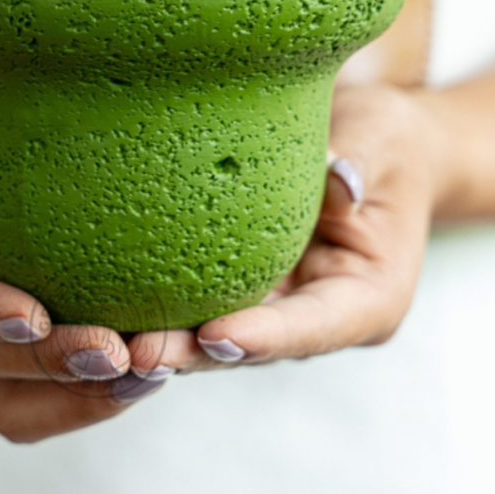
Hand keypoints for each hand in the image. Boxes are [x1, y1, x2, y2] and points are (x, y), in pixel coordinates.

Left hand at [128, 85, 442, 374]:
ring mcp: (278, 302)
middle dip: (197, 352)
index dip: (265, 336)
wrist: (374, 144)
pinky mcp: (244, 280)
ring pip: (218, 330)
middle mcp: (317, 312)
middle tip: (141, 353)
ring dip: (170, 337)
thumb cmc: (384, 140)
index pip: (314, 326)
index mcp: (368, 298)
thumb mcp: (382, 140)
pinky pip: (201, 295)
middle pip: (254, 343)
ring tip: (114, 341)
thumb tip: (340, 180)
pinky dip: (162, 301)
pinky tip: (110, 302)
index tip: (216, 336)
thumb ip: (360, 163)